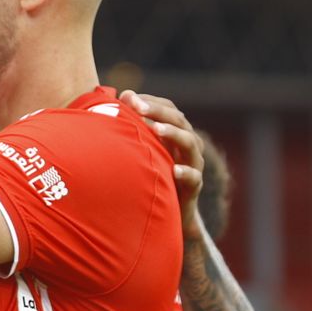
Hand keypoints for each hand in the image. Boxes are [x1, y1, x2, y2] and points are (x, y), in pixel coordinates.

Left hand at [121, 91, 204, 239]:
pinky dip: (186, 173)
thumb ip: (132, 126)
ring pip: (190, 143)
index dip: (151, 101)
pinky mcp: (193, 187)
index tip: (128, 97)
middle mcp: (187, 144)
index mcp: (175, 132)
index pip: (168, 109)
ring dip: (173, 134)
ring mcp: (193, 165)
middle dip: (158, 111)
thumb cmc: (150, 175)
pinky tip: (175, 170)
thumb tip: (117, 99)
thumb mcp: (141, 150)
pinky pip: (194, 178)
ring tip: (157, 128)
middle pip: (179, 120)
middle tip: (138, 107)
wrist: (168, 212)